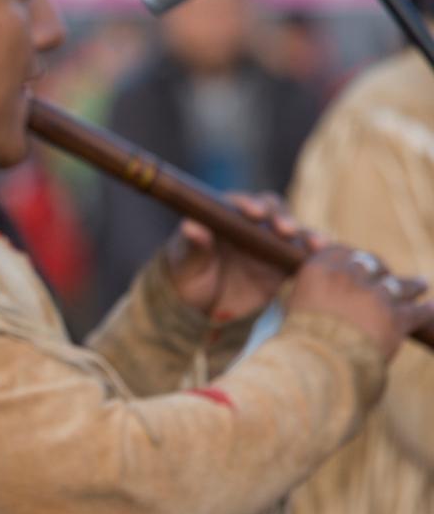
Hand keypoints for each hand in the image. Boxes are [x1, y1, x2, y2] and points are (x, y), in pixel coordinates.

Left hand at [164, 192, 320, 319]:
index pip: (241, 204)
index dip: (250, 205)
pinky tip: (328, 261)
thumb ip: (192, 245)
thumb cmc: (187, 277)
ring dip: (307, 236)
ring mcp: (272, 245)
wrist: (201, 310)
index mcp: (226, 217)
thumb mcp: (185, 263)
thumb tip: (190, 226)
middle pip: (275, 213)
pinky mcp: (286, 267)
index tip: (253, 213)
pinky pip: (306, 259)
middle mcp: (253, 226)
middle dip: (282, 218)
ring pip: (295, 234)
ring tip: (316, 245)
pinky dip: (318, 258)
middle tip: (285, 231)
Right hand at [286, 245, 433, 360]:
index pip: (341, 251)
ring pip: (400, 284)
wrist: (317, 363)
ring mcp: (376, 294)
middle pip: (372, 263)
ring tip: (420, 284)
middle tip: (386, 273)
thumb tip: (314, 293)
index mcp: (319, 270)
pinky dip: (426, 311)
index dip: (352, 257)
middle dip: (381, 269)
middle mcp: (349, 276)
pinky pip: (418, 311)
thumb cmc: (298, 341)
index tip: (358, 261)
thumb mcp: (291, 308)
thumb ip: (305, 292)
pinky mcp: (397, 317)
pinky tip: (430, 307)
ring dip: (411, 284)